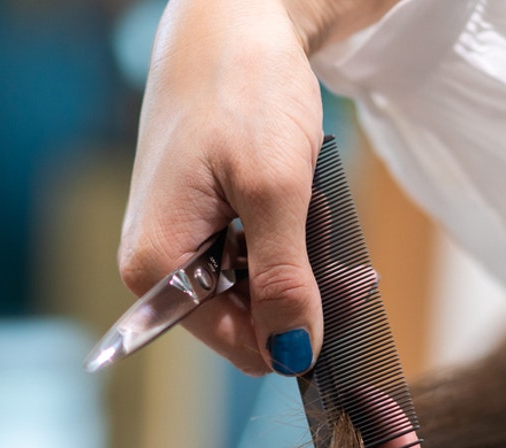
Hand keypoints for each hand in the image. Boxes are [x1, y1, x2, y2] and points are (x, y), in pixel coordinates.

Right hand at [119, 0, 326, 375]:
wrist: (232, 18)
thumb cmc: (242, 88)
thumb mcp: (275, 191)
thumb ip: (283, 280)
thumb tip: (294, 355)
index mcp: (157, 268)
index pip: (240, 345)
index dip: (299, 330)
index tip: (349, 293)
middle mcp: (157, 265)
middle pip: (247, 321)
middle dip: (303, 294)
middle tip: (347, 257)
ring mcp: (177, 242)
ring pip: (253, 291)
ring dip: (299, 265)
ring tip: (315, 212)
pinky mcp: (198, 221)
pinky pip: (248, 258)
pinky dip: (285, 241)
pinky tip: (298, 205)